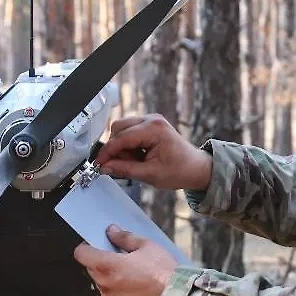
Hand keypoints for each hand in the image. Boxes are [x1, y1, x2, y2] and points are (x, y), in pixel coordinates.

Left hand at [73, 225, 178, 295]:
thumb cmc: (164, 274)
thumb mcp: (145, 246)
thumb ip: (124, 237)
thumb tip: (113, 232)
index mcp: (107, 266)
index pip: (81, 254)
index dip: (87, 246)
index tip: (95, 243)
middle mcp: (105, 284)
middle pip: (91, 267)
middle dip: (101, 259)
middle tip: (119, 254)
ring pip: (101, 280)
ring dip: (109, 273)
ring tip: (130, 269)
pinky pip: (110, 292)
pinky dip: (117, 286)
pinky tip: (134, 281)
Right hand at [94, 114, 212, 190]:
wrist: (196, 168)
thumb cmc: (180, 170)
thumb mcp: (150, 174)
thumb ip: (125, 169)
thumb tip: (105, 167)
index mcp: (154, 130)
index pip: (121, 138)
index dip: (107, 152)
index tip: (99, 164)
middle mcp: (152, 120)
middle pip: (118, 128)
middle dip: (115, 148)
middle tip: (121, 165)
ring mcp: (151, 120)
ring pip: (122, 128)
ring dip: (121, 146)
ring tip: (135, 162)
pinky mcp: (149, 125)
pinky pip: (129, 131)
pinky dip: (128, 144)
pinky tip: (138, 156)